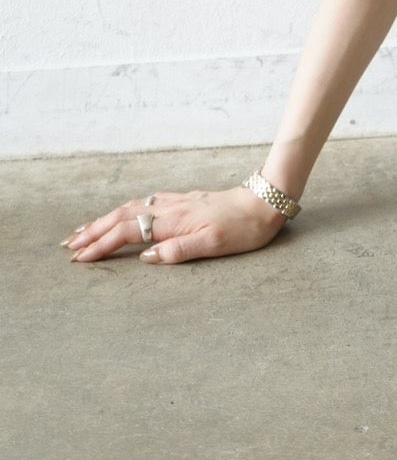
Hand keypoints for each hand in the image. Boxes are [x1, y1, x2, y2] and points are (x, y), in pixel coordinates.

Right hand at [60, 185, 288, 263]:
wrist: (266, 201)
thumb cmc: (244, 228)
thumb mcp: (214, 244)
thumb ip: (179, 251)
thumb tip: (145, 257)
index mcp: (174, 222)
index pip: (128, 233)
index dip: (102, 246)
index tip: (79, 259)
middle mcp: (170, 209)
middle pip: (122, 218)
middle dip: (93, 231)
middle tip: (68, 245)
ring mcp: (177, 203)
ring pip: (132, 209)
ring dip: (106, 220)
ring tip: (85, 230)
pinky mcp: (186, 201)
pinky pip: (146, 204)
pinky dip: (127, 211)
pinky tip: (125, 213)